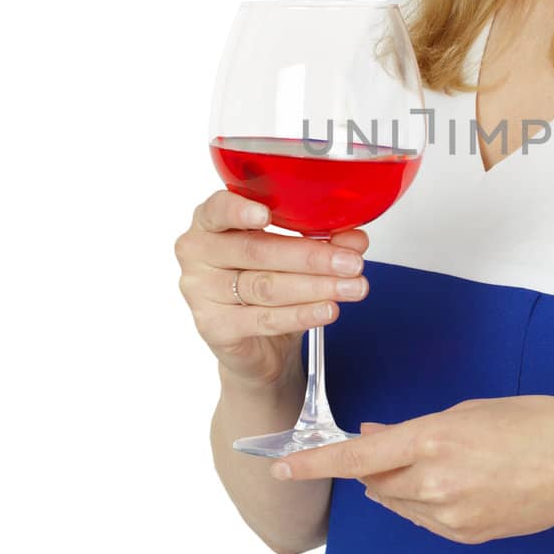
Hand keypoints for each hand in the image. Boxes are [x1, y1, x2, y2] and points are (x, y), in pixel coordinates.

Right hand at [174, 189, 369, 389]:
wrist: (256, 343)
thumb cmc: (265, 283)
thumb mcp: (293, 256)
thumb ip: (322, 240)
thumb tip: (354, 238)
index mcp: (211, 222)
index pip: (218, 210)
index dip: (240, 211)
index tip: (267, 214)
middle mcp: (199, 253)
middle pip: (257, 251)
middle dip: (311, 257)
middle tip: (350, 262)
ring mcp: (201, 292)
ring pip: (265, 286)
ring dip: (315, 286)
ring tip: (350, 287)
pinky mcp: (214, 327)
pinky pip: (264, 318)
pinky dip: (302, 314)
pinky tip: (327, 309)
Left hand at [270, 395, 553, 542]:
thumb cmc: (540, 423)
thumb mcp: (472, 411)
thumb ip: (416, 430)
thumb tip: (376, 438)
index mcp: (435, 440)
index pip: (357, 458)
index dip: (314, 463)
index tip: (281, 467)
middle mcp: (437, 483)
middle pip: (375, 482)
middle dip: (374, 466)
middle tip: (394, 445)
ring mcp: (452, 516)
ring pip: (399, 503)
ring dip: (401, 484)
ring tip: (444, 462)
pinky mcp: (468, 536)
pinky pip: (426, 520)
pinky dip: (426, 502)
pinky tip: (460, 484)